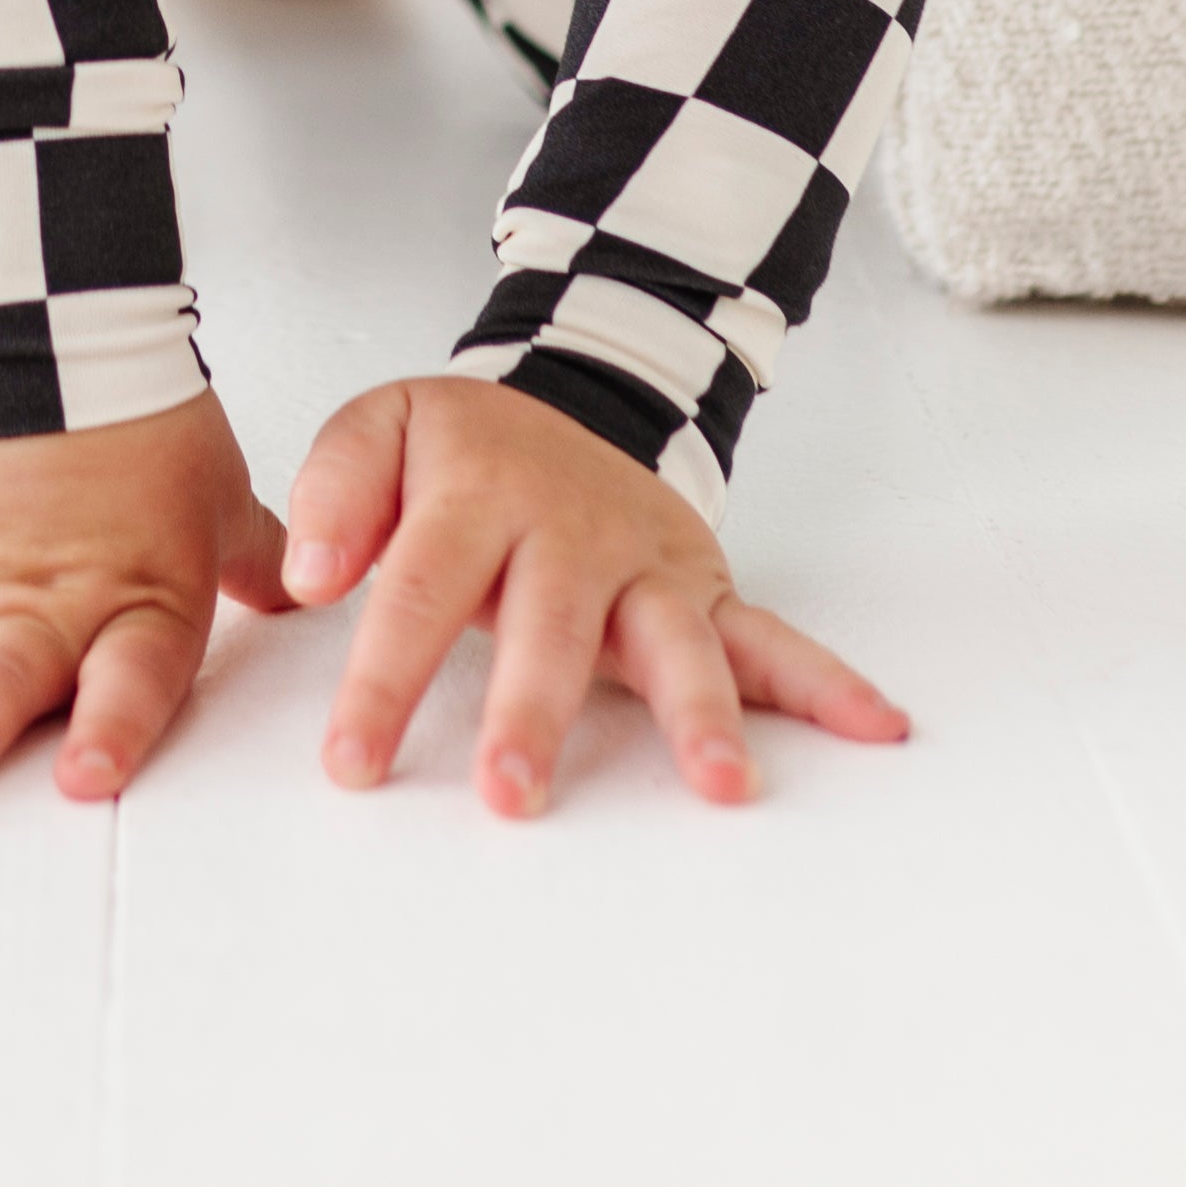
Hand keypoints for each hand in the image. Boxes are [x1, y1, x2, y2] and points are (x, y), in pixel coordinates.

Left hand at [288, 374, 909, 819]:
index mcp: (481, 491)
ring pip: (677, 639)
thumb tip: (307, 575)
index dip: (383, 676)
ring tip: (724, 787)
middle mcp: (573, 531)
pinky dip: (826, 682)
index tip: (353, 762)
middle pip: (550, 625)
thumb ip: (334, 489)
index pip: (418, 587)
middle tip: (512, 794)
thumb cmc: (465, 447)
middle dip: (534, 711)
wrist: (576, 392)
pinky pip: (772, 638)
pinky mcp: (705, 590)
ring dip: (700, 713)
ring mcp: (649, 564)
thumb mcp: (380, 426)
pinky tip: (878, 727)